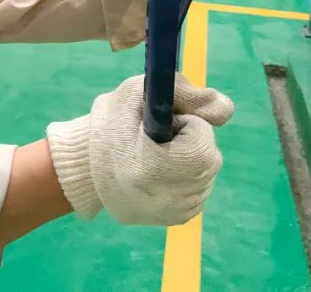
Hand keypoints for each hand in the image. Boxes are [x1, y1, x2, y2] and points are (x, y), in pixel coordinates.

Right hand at [45, 74, 233, 225]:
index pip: (202, 145)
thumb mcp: (136, 93)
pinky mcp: (177, 219)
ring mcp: (173, 212)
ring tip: (156, 155)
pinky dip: (189, 175)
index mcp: (151, 169)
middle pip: (210, 159)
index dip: (190, 126)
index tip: (166, 124)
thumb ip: (182, 91)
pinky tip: (161, 171)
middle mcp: (165, 199)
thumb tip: (226, 109)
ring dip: (192, 158)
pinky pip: (201, 188)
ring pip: (208, 174)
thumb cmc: (109, 124)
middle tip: (162, 138)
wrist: (85, 168)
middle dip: (193, 141)